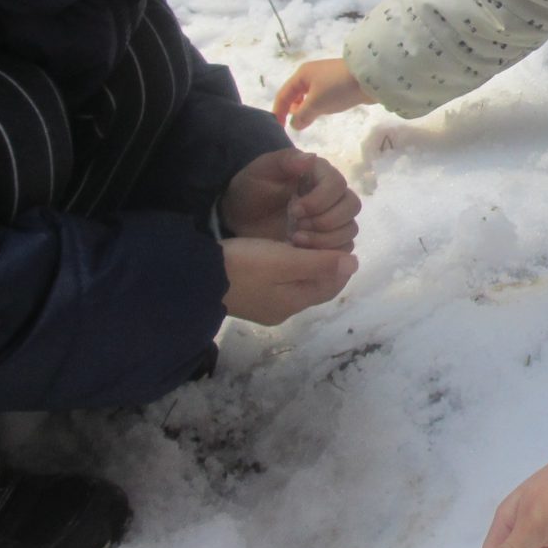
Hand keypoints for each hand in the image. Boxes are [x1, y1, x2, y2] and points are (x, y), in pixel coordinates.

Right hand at [219, 236, 355, 325]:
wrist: (193, 277)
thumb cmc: (243, 266)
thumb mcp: (285, 261)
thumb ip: (319, 263)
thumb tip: (354, 264)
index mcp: (293, 303)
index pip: (331, 286)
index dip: (339, 265)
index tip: (335, 240)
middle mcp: (281, 310)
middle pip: (314, 287)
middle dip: (321, 265)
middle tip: (316, 238)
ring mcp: (263, 306)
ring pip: (295, 285)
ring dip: (302, 266)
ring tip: (298, 241)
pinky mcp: (248, 297)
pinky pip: (277, 284)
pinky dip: (285, 269)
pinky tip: (278, 252)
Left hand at [220, 149, 360, 249]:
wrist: (241, 218)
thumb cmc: (251, 190)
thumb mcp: (261, 171)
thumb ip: (284, 160)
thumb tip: (311, 158)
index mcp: (320, 174)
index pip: (337, 184)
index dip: (320, 200)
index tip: (294, 210)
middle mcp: (333, 195)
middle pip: (351, 206)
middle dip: (326, 220)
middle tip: (298, 227)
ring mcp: (334, 219)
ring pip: (350, 229)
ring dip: (326, 239)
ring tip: (296, 240)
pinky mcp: (330, 240)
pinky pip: (344, 248)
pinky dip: (327, 253)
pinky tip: (302, 251)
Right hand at [273, 59, 373, 130]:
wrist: (370, 77)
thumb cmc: (338, 88)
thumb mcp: (315, 104)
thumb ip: (301, 116)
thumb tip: (295, 124)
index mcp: (301, 74)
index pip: (283, 94)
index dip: (278, 111)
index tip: (278, 127)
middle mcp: (311, 74)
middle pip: (295, 94)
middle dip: (293, 109)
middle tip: (298, 123)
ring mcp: (325, 77)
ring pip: (309, 96)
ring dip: (307, 108)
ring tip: (311, 119)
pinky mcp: (338, 83)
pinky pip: (321, 96)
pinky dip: (319, 105)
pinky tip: (325, 111)